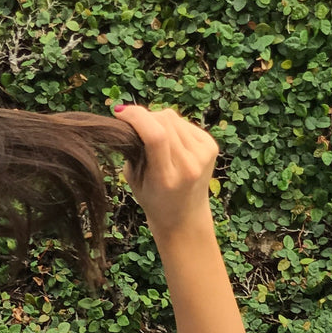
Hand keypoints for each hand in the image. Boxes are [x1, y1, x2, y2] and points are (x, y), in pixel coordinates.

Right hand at [112, 103, 219, 236]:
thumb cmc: (154, 202)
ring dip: (158, 121)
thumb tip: (134, 119)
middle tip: (135, 127)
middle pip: (164, 120)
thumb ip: (134, 150)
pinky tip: (170, 142)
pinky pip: (185, 124)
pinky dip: (173, 127)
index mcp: (166, 178)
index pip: (155, 136)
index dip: (136, 117)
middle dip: (145, 117)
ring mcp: (203, 154)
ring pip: (174, 118)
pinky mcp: (211, 146)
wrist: (185, 218)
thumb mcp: (135, 182)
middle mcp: (189, 165)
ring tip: (153, 138)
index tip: (120, 113)